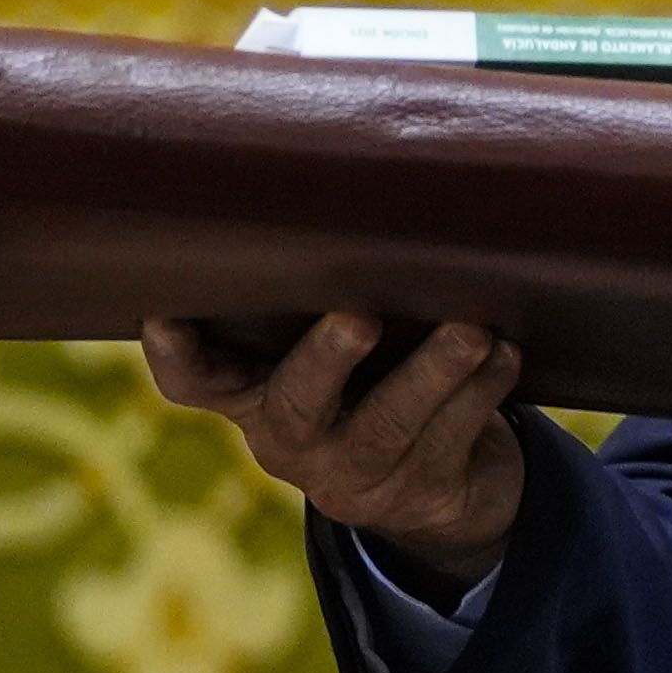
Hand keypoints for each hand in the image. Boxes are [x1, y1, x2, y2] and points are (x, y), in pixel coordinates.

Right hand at [143, 313, 524, 598]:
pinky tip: (506, 355)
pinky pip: (453, 439)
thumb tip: (348, 180)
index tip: (165, 317)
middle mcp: (291, 441)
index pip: (193, 382)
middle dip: (327, 359)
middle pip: (297, 406)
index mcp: (250, 396)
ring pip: (391, 425)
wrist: (441, 486)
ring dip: (436, 372)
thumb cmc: (372, 373)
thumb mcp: (328, 345)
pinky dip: (484, 391)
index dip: (178, 356)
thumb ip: (317, 293)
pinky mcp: (422, 492)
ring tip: (473, 331)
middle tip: (360, 317)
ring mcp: (356, 475)